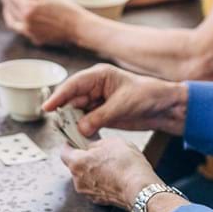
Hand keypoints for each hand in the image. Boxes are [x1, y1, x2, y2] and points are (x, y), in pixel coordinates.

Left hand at [0, 0, 82, 46]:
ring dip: (8, 13)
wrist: (78, 27)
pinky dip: (18, 22)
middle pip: (9, 8)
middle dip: (6, 0)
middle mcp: (25, 22)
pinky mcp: (34, 39)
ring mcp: (29, 32)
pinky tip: (21, 17)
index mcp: (28, 8)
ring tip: (8, 7)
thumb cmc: (66, 8)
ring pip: (12, 22)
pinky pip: (21, 30)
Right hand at [44, 63, 187, 135]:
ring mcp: (98, 101)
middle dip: (65, 113)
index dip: (59, 96)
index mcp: (99, 76)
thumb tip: (80, 128)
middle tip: (59, 126)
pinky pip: (86, 121)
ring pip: (77, 112)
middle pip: (72, 100)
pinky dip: (82, 129)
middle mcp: (95, 87)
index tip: (47, 108)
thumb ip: (99, 117)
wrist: (165, 107)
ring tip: (69, 133)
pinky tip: (79, 135)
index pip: (73, 85)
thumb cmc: (148, 95)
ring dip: (73, 123)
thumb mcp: (122, 106)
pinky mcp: (102, 114)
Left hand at [58, 137, 160, 210]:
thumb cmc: (127, 166)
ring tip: (111, 166)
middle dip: (85, 159)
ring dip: (94, 172)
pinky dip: (103, 182)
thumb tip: (94, 147)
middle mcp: (78, 180)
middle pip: (76, 166)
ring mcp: (88, 193)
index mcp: (77, 163)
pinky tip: (115, 177)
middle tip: (99, 153)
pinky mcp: (99, 201)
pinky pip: (96, 188)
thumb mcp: (112, 142)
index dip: (70, 145)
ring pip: (86, 178)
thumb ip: (97, 144)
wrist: (141, 189)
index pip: (64, 152)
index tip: (73, 142)